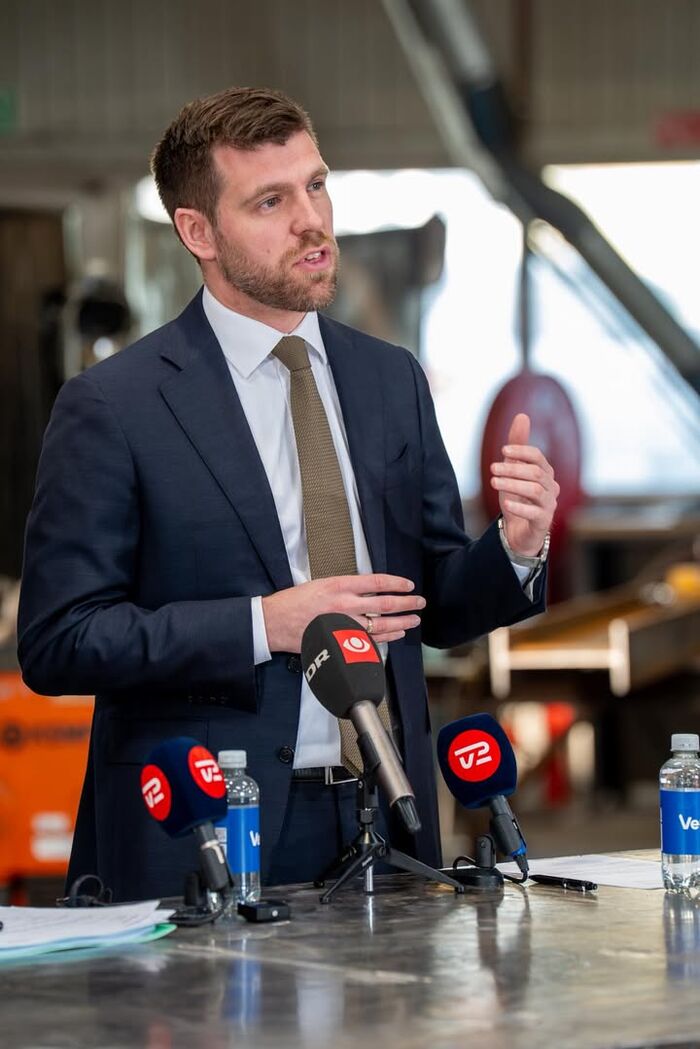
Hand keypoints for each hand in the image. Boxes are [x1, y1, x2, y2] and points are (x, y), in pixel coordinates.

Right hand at [261, 573, 424, 652]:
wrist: (274, 622)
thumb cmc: (293, 602)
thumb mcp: (319, 584)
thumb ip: (344, 587)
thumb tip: (368, 590)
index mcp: (338, 585)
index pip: (376, 582)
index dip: (396, 583)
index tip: (408, 584)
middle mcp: (344, 604)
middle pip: (384, 604)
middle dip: (406, 603)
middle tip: (419, 602)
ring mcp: (343, 624)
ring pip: (380, 625)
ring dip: (401, 623)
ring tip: (413, 620)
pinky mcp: (339, 641)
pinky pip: (368, 641)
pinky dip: (385, 638)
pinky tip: (396, 635)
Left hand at [490, 413, 558, 556]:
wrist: (519, 532)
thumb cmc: (518, 498)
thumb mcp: (513, 470)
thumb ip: (518, 446)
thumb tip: (522, 415)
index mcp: (545, 473)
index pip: (538, 457)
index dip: (522, 451)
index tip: (503, 450)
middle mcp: (551, 488)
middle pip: (535, 473)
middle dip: (512, 468)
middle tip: (492, 468)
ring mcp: (549, 505)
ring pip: (535, 491)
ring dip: (513, 484)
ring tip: (494, 482)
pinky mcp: (543, 522)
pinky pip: (535, 513)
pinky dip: (520, 507)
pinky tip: (506, 503)